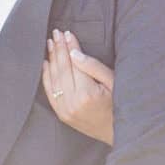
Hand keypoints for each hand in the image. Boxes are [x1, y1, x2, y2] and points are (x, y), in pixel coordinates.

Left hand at [42, 28, 115, 144]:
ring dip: (51, 59)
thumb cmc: (119, 104)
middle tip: (56, 33)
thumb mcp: (113, 83)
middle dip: (58, 49)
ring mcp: (64, 110)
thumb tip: (74, 52)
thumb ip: (93, 67)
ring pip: (54, 79)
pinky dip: (46, 76)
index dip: (70, 46)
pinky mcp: (61, 114)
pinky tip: (46, 63)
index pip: (74, 63)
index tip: (67, 32)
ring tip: (50, 43)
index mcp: (87, 93)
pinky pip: (50, 92)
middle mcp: (72, 102)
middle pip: (62, 69)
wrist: (115, 132)